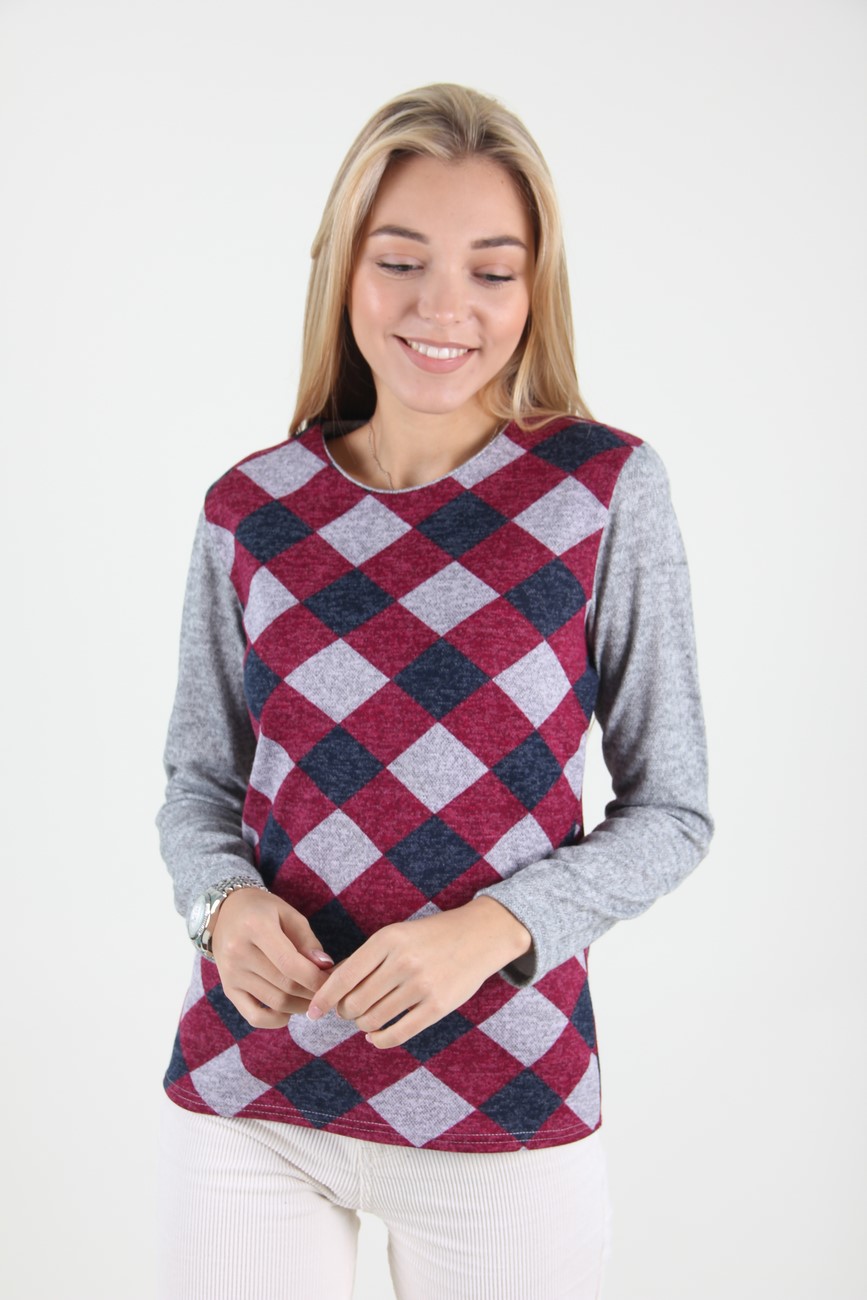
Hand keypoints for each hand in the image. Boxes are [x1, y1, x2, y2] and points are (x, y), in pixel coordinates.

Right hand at [210, 888, 333, 1028]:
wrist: (226, 913)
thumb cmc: (263, 911)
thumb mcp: (288, 914)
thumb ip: (308, 941)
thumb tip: (325, 967)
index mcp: (255, 927)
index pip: (290, 964)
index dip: (315, 978)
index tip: (333, 981)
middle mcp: (238, 953)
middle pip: (285, 985)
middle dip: (313, 993)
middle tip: (328, 990)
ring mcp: (231, 974)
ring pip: (275, 1003)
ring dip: (300, 1006)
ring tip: (313, 997)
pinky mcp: (228, 989)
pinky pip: (254, 1017)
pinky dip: (276, 1020)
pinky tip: (289, 1010)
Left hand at [306, 897, 531, 1048]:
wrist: (480, 936)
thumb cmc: (430, 936)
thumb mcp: (396, 935)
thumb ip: (366, 959)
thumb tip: (330, 987)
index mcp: (388, 940)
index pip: (343, 976)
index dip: (323, 998)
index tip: (312, 1012)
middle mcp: (403, 962)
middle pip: (354, 1003)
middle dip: (345, 1012)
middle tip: (349, 1010)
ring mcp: (421, 986)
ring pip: (373, 1020)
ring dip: (363, 1025)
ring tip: (366, 1018)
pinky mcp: (437, 1007)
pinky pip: (397, 1034)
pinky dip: (380, 1039)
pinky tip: (376, 1035)